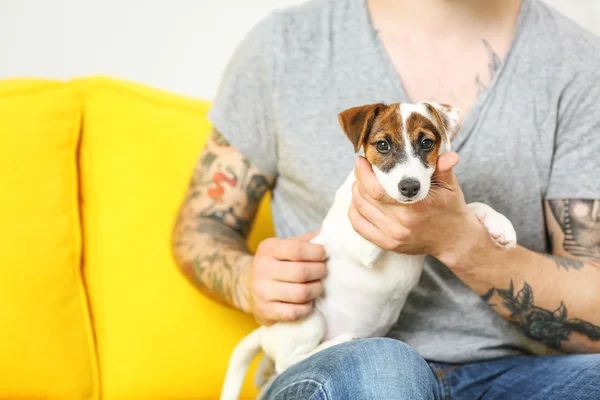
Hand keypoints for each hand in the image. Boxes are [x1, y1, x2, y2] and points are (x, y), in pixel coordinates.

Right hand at [246, 231, 326, 324]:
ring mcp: (261, 291)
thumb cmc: (277, 264)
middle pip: (301, 272)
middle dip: (319, 272)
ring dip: (316, 290)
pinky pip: (294, 312)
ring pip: (301, 293)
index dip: (317, 253)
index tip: (323, 255)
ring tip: (318, 286)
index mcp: (268, 249)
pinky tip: (308, 301)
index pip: (297, 250)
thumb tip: (329, 234)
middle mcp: (262, 269)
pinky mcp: (265, 311)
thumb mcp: (286, 247)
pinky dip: (307, 307)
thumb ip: (307, 241)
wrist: (248, 285)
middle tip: (323, 272)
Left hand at [348, 153, 484, 266]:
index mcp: (415, 206)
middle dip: (359, 180)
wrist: (454, 239)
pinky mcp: (388, 244)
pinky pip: (361, 227)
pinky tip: (358, 201)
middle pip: (366, 198)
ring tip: (359, 182)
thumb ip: (445, 169)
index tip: (362, 160)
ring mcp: (394, 236)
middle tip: (360, 169)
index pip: (377, 189)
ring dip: (355, 194)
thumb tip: (450, 156)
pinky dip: (354, 212)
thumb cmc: (450, 208)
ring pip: (361, 211)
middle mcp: (402, 223)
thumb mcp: (451, 187)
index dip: (364, 173)